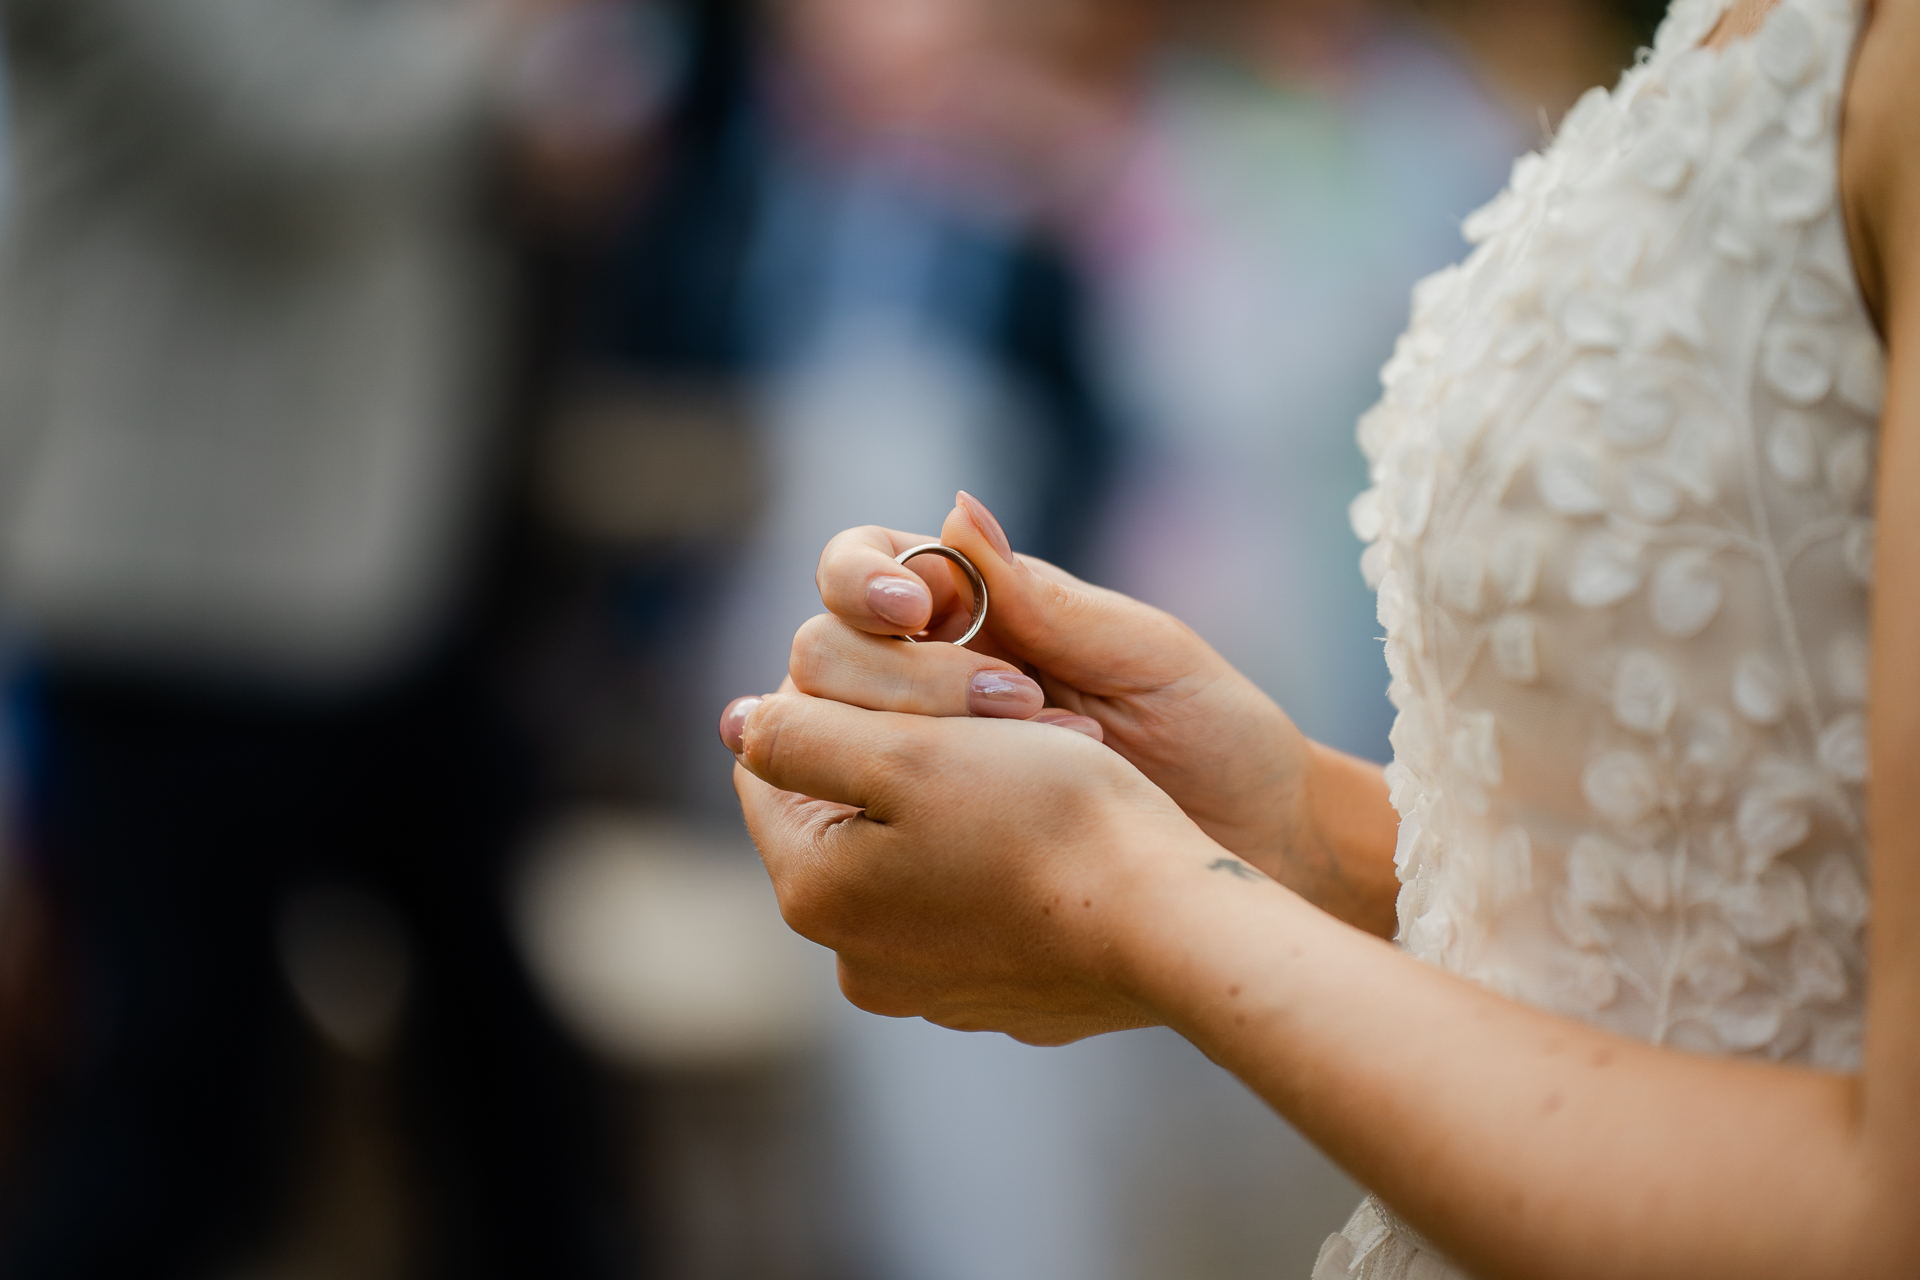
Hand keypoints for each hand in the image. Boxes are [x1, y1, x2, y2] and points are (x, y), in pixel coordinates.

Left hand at [726, 688, 1212, 1043]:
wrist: (1168, 923)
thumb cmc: (1046, 819)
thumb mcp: (905, 751)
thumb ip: (802, 732)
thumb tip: (740, 723)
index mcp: (816, 891)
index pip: (775, 762)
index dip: (835, 692)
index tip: (909, 665)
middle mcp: (856, 956)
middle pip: (844, 807)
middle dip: (902, 742)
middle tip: (988, 705)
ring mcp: (926, 985)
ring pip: (909, 851)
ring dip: (951, 794)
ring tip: (1030, 757)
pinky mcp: (992, 995)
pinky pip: (967, 899)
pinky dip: (993, 854)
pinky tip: (1052, 826)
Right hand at [780, 491, 1396, 934]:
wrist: (1258, 848)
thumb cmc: (1214, 735)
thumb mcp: (1142, 654)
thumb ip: (1042, 597)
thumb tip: (955, 508)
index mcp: (972, 611)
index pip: (860, 570)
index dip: (862, 580)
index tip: (914, 610)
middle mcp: (924, 679)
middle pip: (822, 651)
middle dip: (897, 673)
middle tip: (1015, 703)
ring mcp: (916, 762)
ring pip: (823, 735)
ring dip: (904, 741)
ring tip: (1029, 766)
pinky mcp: (922, 837)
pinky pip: (858, 822)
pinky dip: (888, 816)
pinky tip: (956, 829)